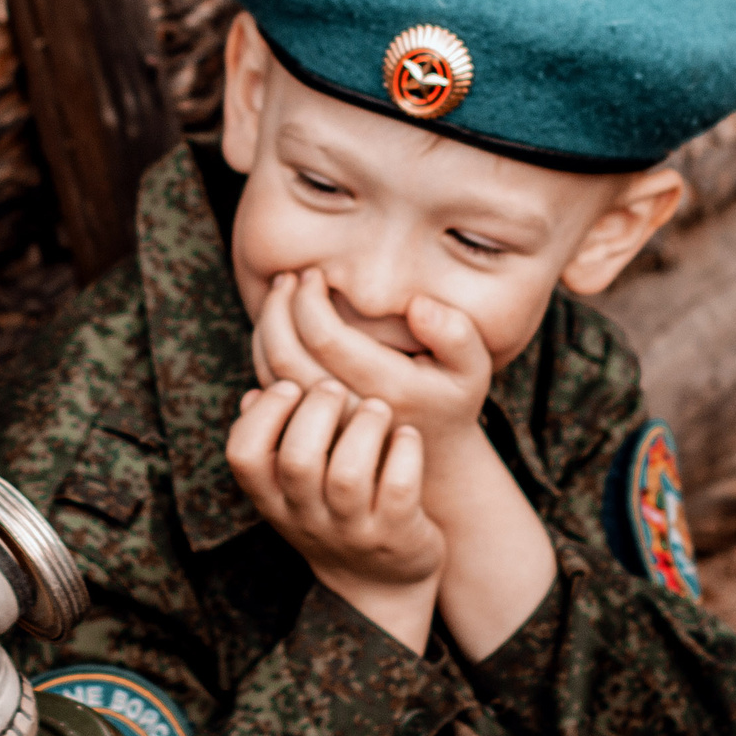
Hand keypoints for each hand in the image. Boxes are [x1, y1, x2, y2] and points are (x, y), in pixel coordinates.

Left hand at [254, 270, 493, 470]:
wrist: (433, 461)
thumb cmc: (449, 400)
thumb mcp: (472, 368)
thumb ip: (456, 333)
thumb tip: (417, 306)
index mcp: (389, 391)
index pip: (325, 337)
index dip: (309, 299)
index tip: (313, 274)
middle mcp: (350, 414)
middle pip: (287, 356)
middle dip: (279, 308)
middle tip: (288, 278)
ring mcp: (325, 429)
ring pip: (271, 376)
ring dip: (267, 328)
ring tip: (281, 294)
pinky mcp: (309, 433)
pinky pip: (269, 395)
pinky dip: (264, 353)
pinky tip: (278, 327)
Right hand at [258, 271, 553, 658]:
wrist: (380, 586)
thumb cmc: (334, 514)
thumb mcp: (294, 489)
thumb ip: (275, 443)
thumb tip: (255, 394)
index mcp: (274, 500)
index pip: (244, 455)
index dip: (263, 414)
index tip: (288, 386)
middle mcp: (308, 518)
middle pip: (298, 460)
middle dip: (317, 410)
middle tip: (337, 387)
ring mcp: (353, 530)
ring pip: (349, 475)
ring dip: (364, 427)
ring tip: (376, 407)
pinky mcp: (397, 535)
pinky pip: (400, 489)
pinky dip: (405, 452)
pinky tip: (407, 434)